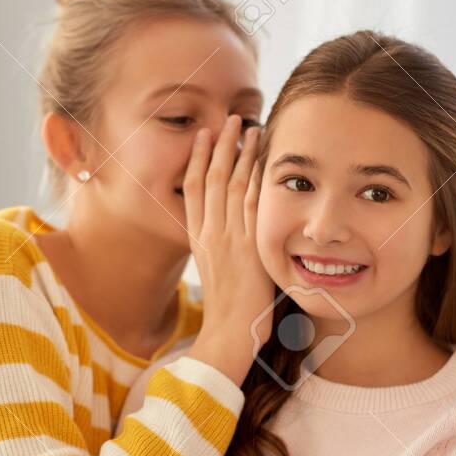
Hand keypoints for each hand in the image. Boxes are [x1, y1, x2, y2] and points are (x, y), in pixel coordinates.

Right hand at [182, 114, 275, 384]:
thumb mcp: (218, 276)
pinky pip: (251, 203)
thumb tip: (232, 244)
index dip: (198, 159)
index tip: (204, 137)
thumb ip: (223, 253)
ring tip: (249, 128)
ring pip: (231, 185)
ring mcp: (228, 238)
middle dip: (220, 146)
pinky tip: (261, 158)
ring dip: (241, 153)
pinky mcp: (248, 246)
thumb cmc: (229, 315)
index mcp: (198, 240)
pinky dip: (255, 177)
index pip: (194, 189)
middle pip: (211, 178)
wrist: (228, 336)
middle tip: (229, 119)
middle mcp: (209, 234)